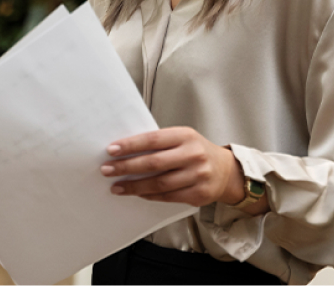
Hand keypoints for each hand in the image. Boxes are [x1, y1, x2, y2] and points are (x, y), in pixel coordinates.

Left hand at [100, 127, 245, 206]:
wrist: (226, 171)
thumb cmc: (196, 151)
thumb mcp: (181, 139)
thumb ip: (159, 143)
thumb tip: (125, 150)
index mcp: (185, 136)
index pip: (153, 140)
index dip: (130, 145)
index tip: (111, 150)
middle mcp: (193, 155)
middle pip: (153, 163)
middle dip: (126, 167)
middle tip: (107, 169)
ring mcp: (197, 175)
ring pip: (159, 183)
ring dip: (134, 186)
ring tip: (116, 186)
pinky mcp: (198, 194)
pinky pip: (167, 196)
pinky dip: (149, 195)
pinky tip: (137, 193)